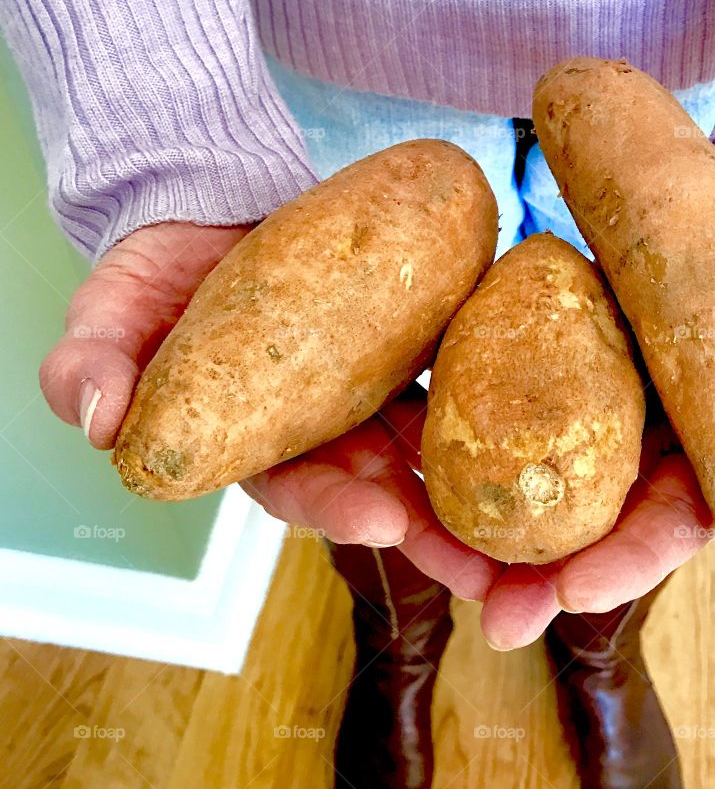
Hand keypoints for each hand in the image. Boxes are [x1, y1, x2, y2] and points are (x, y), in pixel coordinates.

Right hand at [38, 221, 501, 598]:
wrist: (221, 210)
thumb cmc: (161, 274)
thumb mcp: (112, 311)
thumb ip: (93, 361)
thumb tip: (96, 416)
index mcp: (260, 443)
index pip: (300, 489)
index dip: (338, 509)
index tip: (383, 521)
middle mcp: (327, 431)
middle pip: (388, 492)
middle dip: (438, 540)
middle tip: (494, 578)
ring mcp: (378, 391)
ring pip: (438, 452)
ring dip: (486, 496)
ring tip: (540, 539)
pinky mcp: (417, 344)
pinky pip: (466, 378)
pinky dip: (502, 407)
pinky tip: (547, 429)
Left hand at [470, 212, 714, 648]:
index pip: (672, 528)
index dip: (625, 564)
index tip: (572, 592)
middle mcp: (654, 442)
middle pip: (592, 519)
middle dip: (540, 574)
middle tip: (490, 613)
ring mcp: (605, 396)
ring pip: (542, 466)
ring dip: (491, 514)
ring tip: (437, 549)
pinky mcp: (569, 347)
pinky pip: (518, 389)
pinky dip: (477, 423)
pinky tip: (425, 447)